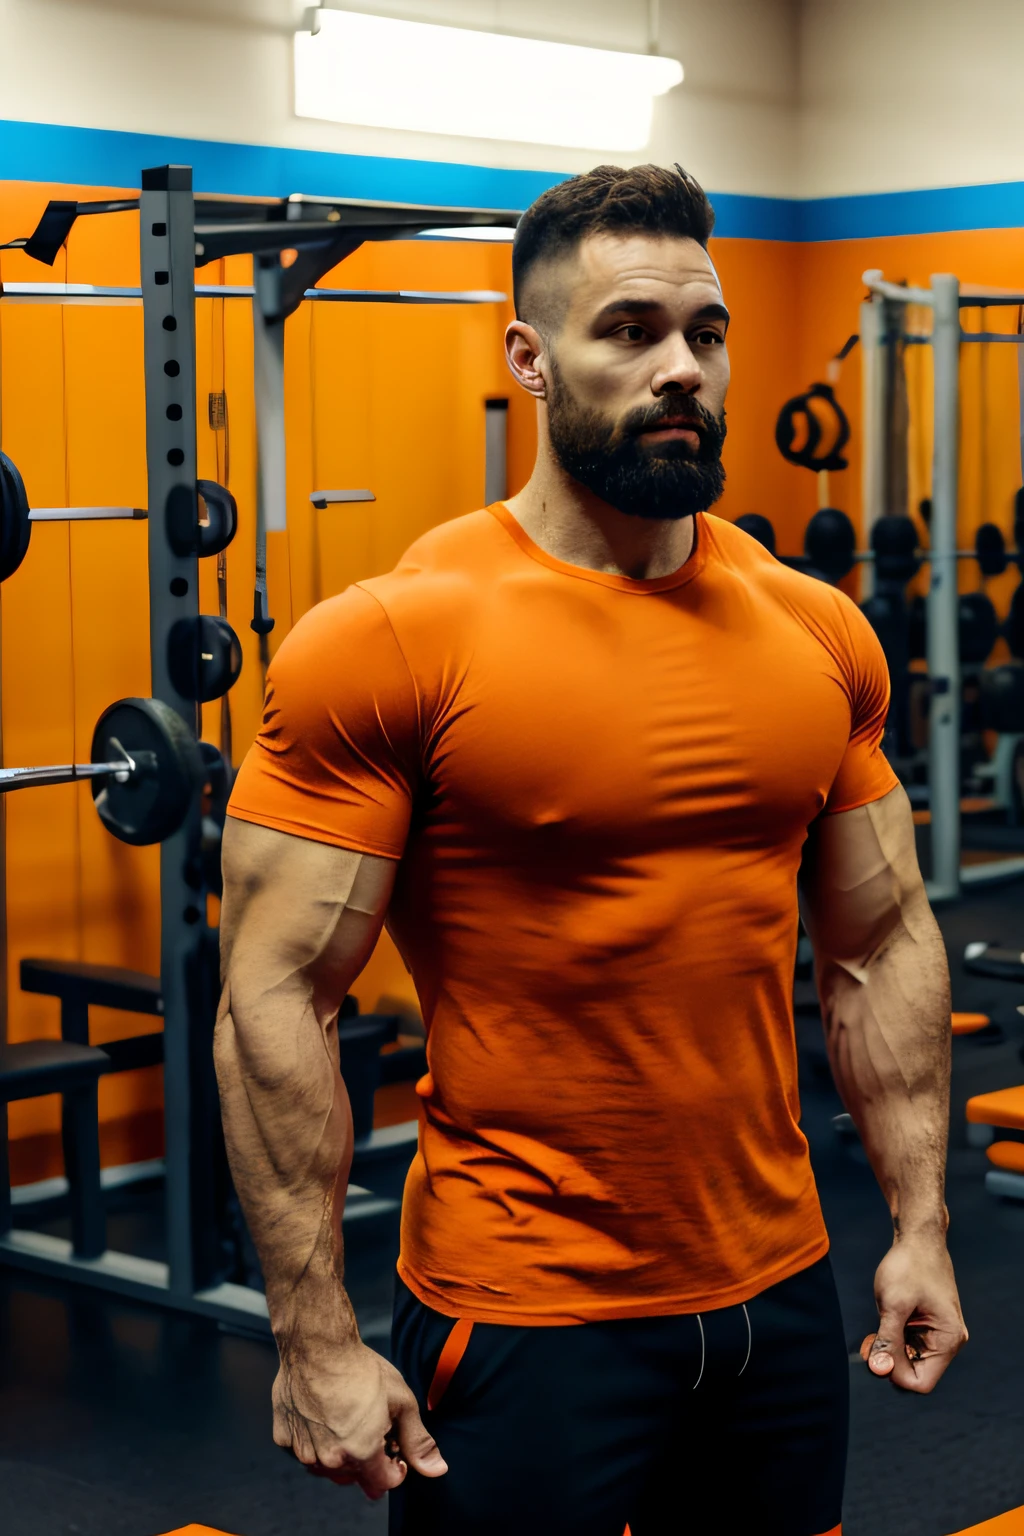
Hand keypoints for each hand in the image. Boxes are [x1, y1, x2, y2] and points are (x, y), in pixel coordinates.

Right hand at [272, 1337, 447, 1498]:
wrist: (316, 1344)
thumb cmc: (359, 1368)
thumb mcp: (401, 1401)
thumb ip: (417, 1440)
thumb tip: (436, 1469)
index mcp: (361, 1453)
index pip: (383, 1484)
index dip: (394, 1468)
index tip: (394, 1448)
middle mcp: (330, 1460)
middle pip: (355, 1476)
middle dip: (367, 1458)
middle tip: (370, 1425)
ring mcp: (303, 1452)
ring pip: (327, 1467)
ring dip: (339, 1452)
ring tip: (346, 1417)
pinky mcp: (283, 1438)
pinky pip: (303, 1451)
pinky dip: (314, 1440)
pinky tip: (322, 1414)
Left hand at [861, 1233, 967, 1392]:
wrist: (918, 1237)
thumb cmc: (908, 1266)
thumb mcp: (893, 1303)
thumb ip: (887, 1340)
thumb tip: (878, 1371)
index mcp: (948, 1340)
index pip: (920, 1382)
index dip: (894, 1373)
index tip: (877, 1350)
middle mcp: (948, 1341)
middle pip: (915, 1373)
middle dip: (890, 1360)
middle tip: (870, 1339)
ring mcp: (939, 1334)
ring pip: (910, 1359)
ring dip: (890, 1348)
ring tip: (877, 1326)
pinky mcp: (928, 1325)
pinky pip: (910, 1345)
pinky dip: (894, 1339)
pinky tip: (885, 1321)